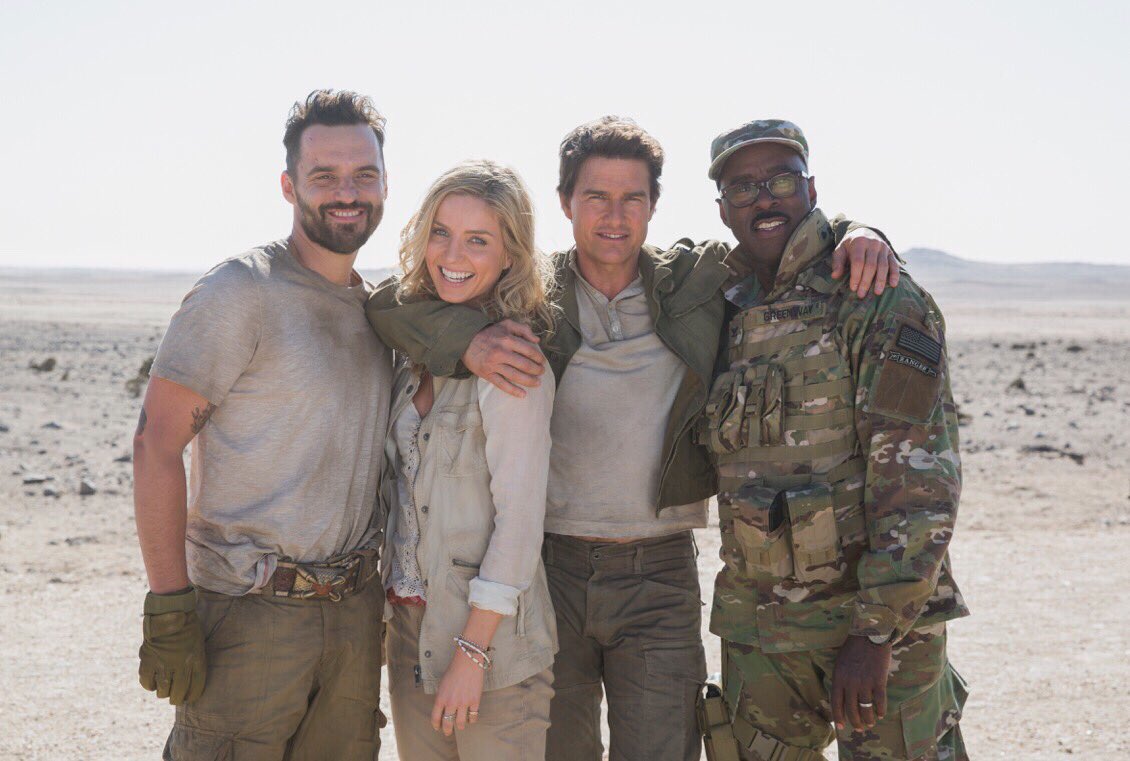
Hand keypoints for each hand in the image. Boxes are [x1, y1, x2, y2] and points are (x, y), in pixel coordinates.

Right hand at [138, 587, 206, 704]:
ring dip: (163, 692)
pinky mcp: (148, 661)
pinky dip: (149, 684)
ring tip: (164, 688)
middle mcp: (180, 666)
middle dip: (177, 698)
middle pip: (178, 694)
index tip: (189, 698)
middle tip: (174, 697)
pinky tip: (153, 681)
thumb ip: (195, 664)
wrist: (171, 613)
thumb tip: (189, 684)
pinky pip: (147, 683)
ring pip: (162, 692)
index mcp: (196, 661)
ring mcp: (163, 665)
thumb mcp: (199, 645)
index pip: (196, 689)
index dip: (192, 696)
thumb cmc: (188, 628)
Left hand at [431, 650, 484, 735]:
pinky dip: (472, 719)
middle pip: (447, 723)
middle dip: (447, 730)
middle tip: (448, 732)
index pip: (435, 718)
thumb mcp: (442, 684)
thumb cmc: (454, 671)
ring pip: (460, 723)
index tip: (437, 727)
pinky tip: (471, 718)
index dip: (436, 725)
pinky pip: (473, 716)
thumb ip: (442, 697)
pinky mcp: (475, 701)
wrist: (467, 662)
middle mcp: (451, 703)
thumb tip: (442, 708)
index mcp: (441, 698)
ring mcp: (463, 703)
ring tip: (460, 726)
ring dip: (460, 726)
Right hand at [462, 319, 544, 397]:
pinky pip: (502, 384)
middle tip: (541, 372)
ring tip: (537, 383)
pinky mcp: (487, 374)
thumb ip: (523, 329)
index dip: (539, 358)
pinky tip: (523, 394)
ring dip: (529, 381)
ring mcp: (494, 364)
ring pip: (515, 376)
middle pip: (525, 365)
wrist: (465, 340)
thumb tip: (537, 340)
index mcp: (507, 340)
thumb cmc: (489, 333)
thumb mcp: (506, 324)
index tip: (542, 361)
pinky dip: (513, 391)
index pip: (529, 351)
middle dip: (537, 370)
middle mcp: (501, 352)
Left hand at [830, 228, 899, 297]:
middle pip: (871, 265)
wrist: (864, 232)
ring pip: (883, 266)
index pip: (858, 261)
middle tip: (862, 294)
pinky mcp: (890, 252)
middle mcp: (873, 243)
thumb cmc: (850, 246)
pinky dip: (894, 274)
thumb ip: (837, 262)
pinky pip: (894, 264)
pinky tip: (893, 284)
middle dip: (866, 281)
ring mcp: (883, 247)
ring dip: (880, 280)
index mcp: (859, 242)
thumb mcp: (840, 250)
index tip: (853, 288)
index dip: (856, 276)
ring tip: (877, 293)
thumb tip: (835, 276)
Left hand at [831, 635, 891, 730]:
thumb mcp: (840, 663)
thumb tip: (842, 698)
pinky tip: (882, 714)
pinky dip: (881, 710)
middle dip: (855, 722)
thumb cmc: (853, 649)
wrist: (869, 636)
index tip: (841, 727)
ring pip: (866, 708)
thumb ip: (840, 680)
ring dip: (868, 719)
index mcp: (839, 678)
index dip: (838, 717)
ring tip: (870, 723)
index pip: (836, 703)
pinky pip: (880, 701)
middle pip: (852, 709)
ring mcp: (865, 683)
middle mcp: (850, 683)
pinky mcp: (879, 681)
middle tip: (859, 728)